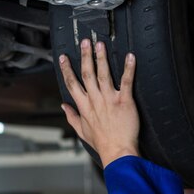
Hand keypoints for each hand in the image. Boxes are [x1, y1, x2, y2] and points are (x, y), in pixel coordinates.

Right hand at [59, 39, 139, 167]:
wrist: (117, 151)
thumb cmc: (101, 143)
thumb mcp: (81, 131)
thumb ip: (71, 116)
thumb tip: (63, 106)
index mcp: (83, 107)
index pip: (72, 84)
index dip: (66, 69)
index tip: (63, 58)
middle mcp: (94, 100)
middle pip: (87, 74)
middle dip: (84, 56)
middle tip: (84, 42)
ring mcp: (109, 100)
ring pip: (103, 74)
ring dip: (101, 58)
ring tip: (100, 45)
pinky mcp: (124, 101)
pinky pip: (126, 82)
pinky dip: (129, 68)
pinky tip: (130, 57)